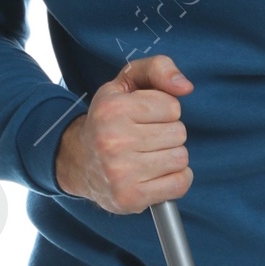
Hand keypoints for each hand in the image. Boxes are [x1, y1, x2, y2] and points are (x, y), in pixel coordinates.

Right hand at [55, 53, 192, 212]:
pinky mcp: (131, 197)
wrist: (79, 162)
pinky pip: (180, 183)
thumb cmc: (110, 120)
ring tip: (146, 157)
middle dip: (167, 134)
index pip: (172, 106)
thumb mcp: (126, 83)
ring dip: (170, 157)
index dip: (163, 111)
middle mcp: (113, 140)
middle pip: (179, 133)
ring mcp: (121, 172)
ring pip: (181, 158)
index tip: (142, 118)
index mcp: (112, 109)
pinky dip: (175, 179)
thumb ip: (157, 68)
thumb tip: (184, 86)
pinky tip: (155, 175)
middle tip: (143, 139)